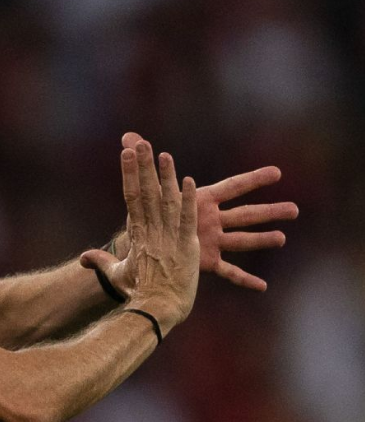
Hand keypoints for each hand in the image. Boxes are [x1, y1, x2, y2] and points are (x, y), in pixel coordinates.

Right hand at [80, 141, 199, 332]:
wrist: (157, 310)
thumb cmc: (138, 294)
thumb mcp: (117, 275)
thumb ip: (101, 262)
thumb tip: (83, 259)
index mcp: (137, 234)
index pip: (131, 198)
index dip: (129, 174)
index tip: (127, 153)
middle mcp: (152, 231)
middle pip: (146, 193)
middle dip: (143, 167)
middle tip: (140, 143)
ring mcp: (170, 237)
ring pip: (167, 201)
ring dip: (165, 177)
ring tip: (164, 154)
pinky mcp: (187, 246)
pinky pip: (187, 219)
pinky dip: (188, 200)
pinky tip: (188, 180)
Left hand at [121, 132, 298, 290]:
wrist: (142, 246)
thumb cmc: (147, 215)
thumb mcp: (144, 189)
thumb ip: (139, 159)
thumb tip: (127, 136)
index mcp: (201, 202)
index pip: (232, 187)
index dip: (253, 179)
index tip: (276, 172)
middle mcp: (212, 220)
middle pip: (246, 214)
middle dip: (270, 211)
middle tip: (295, 209)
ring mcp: (211, 241)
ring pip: (242, 240)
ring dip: (262, 240)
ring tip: (283, 238)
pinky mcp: (206, 261)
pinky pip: (228, 271)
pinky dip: (244, 279)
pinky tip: (262, 286)